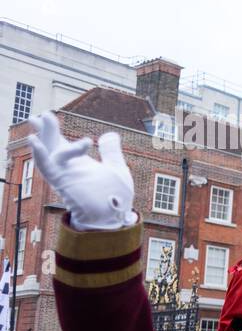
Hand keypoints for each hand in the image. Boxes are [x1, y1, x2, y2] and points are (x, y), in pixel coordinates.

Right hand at [26, 112, 136, 230]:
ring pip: (49, 153)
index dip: (52, 130)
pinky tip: (34, 141)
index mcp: (79, 163)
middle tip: (42, 114)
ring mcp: (65, 175)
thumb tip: (109, 135)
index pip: (60, 143)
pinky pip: (48, 168)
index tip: (46, 115)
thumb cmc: (116, 198)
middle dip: (47, 130)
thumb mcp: (117, 169)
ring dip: (44, 137)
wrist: (115, 217)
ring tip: (38, 119)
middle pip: (52, 145)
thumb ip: (111, 152)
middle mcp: (68, 168)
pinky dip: (41, 155)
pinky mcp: (64, 183)